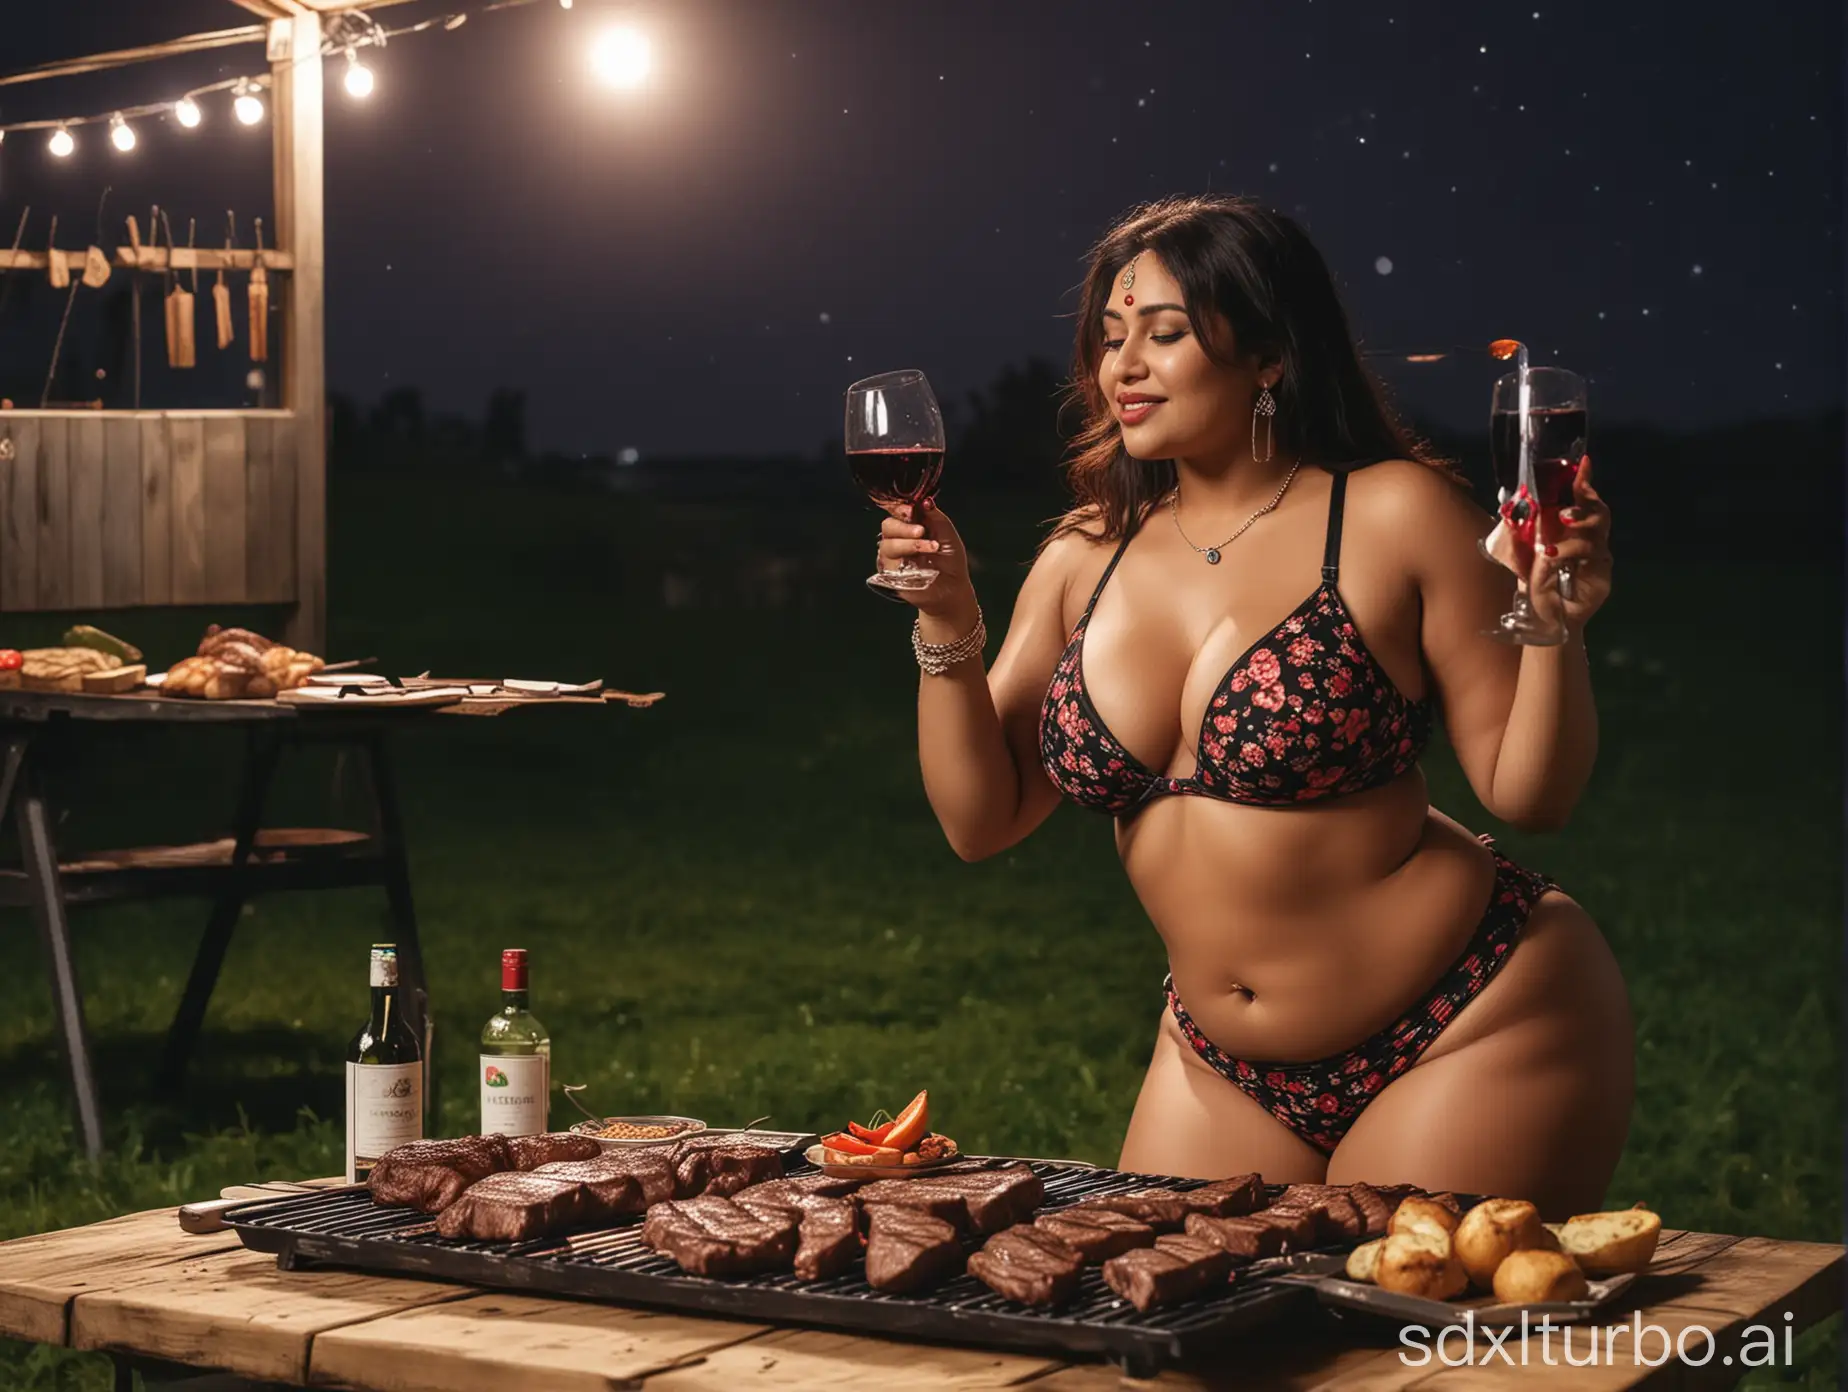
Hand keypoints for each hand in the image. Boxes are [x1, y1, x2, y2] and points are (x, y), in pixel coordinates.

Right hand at [876, 499, 975, 615]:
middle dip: (903, 525)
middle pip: (888, 525)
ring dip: (909, 542)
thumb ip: (935, 516)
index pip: (897, 510)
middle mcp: (899, 538)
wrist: (953, 588)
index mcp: (911, 524)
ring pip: (887, 543)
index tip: (911, 508)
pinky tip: (924, 555)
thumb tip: (925, 500)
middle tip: (921, 529)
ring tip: (931, 546)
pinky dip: (908, 556)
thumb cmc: (951, 560)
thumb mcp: (947, 533)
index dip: (900, 507)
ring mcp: (893, 556)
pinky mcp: (891, 573)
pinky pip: (891, 561)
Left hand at [1527, 455, 1611, 632]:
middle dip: (1585, 506)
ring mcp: (1598, 556)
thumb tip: (1515, 504)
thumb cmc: (1534, 582)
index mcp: (1571, 529)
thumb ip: (1522, 530)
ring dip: (1573, 535)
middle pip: (1599, 512)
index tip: (1583, 463)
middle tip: (1565, 512)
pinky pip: (1593, 557)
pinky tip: (1551, 558)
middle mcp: (1589, 538)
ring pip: (1596, 534)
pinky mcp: (1602, 575)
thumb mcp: (1522, 553)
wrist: (1544, 617)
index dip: (1584, 480)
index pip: (1583, 499)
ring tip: (1548, 546)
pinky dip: (1570, 554)